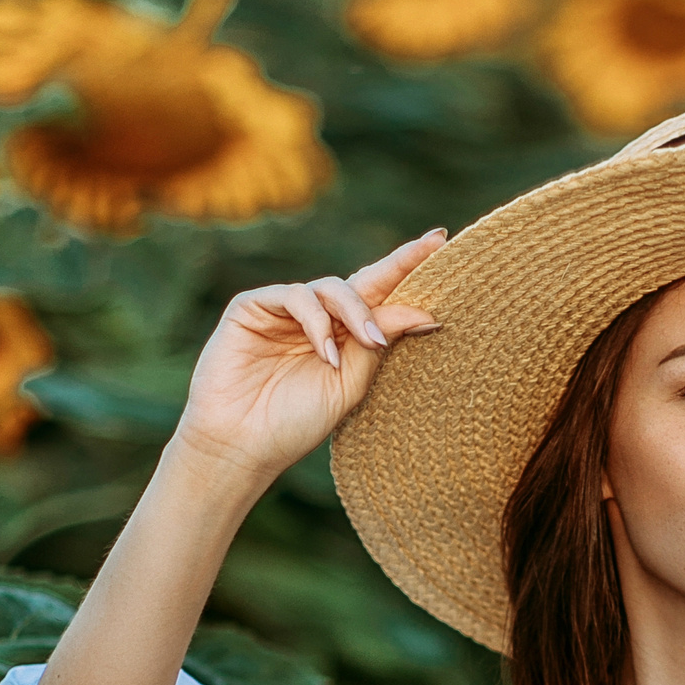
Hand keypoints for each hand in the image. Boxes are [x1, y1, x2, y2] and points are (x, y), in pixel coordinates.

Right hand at [173, 230, 446, 489]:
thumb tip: (423, 312)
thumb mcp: (350, 384)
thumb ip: (377, 345)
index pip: (379, 294)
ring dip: (354, 311)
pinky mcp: (253, 306)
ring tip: (369, 343)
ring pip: (330, 287)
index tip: (442, 240)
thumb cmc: (295, 422)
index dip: (406, 265)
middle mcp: (316, 319)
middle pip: (360, 283)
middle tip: (427, 258)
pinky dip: (316, 321)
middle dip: (394, 269)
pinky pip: (295, 296)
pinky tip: (325, 354)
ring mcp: (284, 310)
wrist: (242, 444)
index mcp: (342, 337)